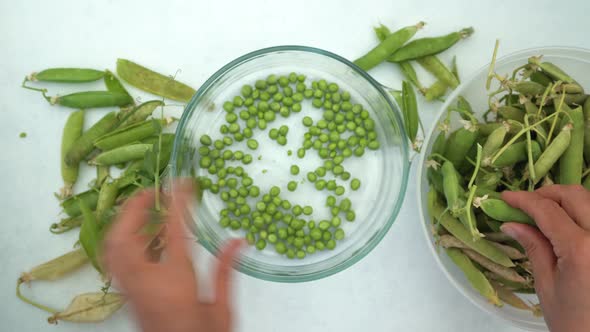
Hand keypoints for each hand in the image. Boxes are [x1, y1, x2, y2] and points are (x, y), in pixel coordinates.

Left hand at [103, 184, 242, 331]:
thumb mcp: (222, 309)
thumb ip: (225, 271)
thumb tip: (238, 240)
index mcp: (175, 281)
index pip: (172, 231)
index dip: (177, 201)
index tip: (183, 182)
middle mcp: (145, 282)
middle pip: (125, 236)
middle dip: (133, 207)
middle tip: (150, 191)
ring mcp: (131, 289)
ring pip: (112, 248)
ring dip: (123, 222)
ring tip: (140, 208)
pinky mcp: (127, 296)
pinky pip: (115, 260)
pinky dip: (121, 240)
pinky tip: (139, 236)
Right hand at [502, 185, 589, 331]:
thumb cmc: (572, 321)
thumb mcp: (546, 284)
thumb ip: (534, 246)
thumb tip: (512, 223)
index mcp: (581, 249)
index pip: (547, 210)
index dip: (523, 199)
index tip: (505, 197)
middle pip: (574, 195)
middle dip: (546, 195)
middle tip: (525, 206)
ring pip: (589, 202)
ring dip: (564, 202)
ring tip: (544, 215)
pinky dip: (580, 215)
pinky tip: (565, 226)